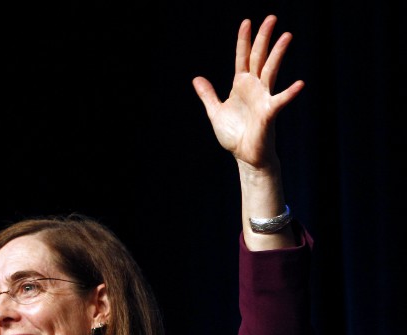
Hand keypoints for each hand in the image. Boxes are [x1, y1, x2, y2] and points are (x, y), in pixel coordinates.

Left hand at [192, 15, 303, 168]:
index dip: (244, 40)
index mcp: (241, 85)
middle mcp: (254, 87)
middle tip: (271, 17)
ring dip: (278, 54)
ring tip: (286, 35)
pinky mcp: (269, 113)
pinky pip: (280, 101)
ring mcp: (263, 98)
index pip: (242, 58)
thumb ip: (208, 95)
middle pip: (259, 57)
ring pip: (271, 71)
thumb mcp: (215, 112)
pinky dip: (289, 93)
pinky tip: (299, 84)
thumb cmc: (235, 135)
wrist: (245, 156)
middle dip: (264, 38)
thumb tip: (197, 78)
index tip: (247, 22)